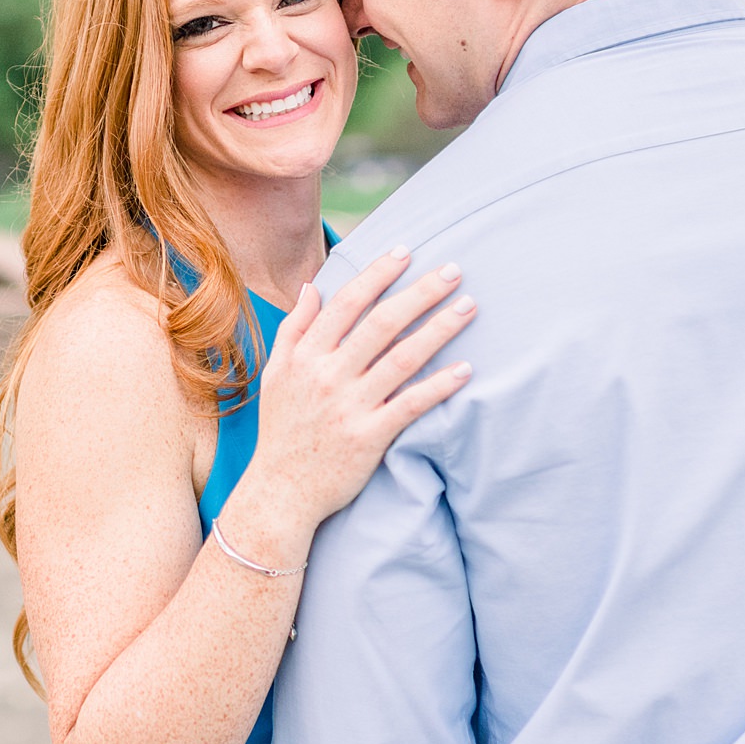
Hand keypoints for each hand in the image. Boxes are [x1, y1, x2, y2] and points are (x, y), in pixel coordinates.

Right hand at [226, 247, 474, 563]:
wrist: (280, 492)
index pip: (347, 302)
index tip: (406, 251)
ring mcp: (349, 406)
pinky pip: (411, 405)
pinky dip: (439, 386)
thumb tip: (313, 287)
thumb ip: (294, 329)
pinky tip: (464, 369)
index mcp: (305, 356)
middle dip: (420, 292)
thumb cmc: (282, 431)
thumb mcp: (276, 375)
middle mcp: (327, 375)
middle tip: (454, 269)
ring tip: (469, 307)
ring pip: (402, 358)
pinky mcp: (369, 437)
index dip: (379, 273)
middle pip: (381, 323)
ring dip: (439, 329)